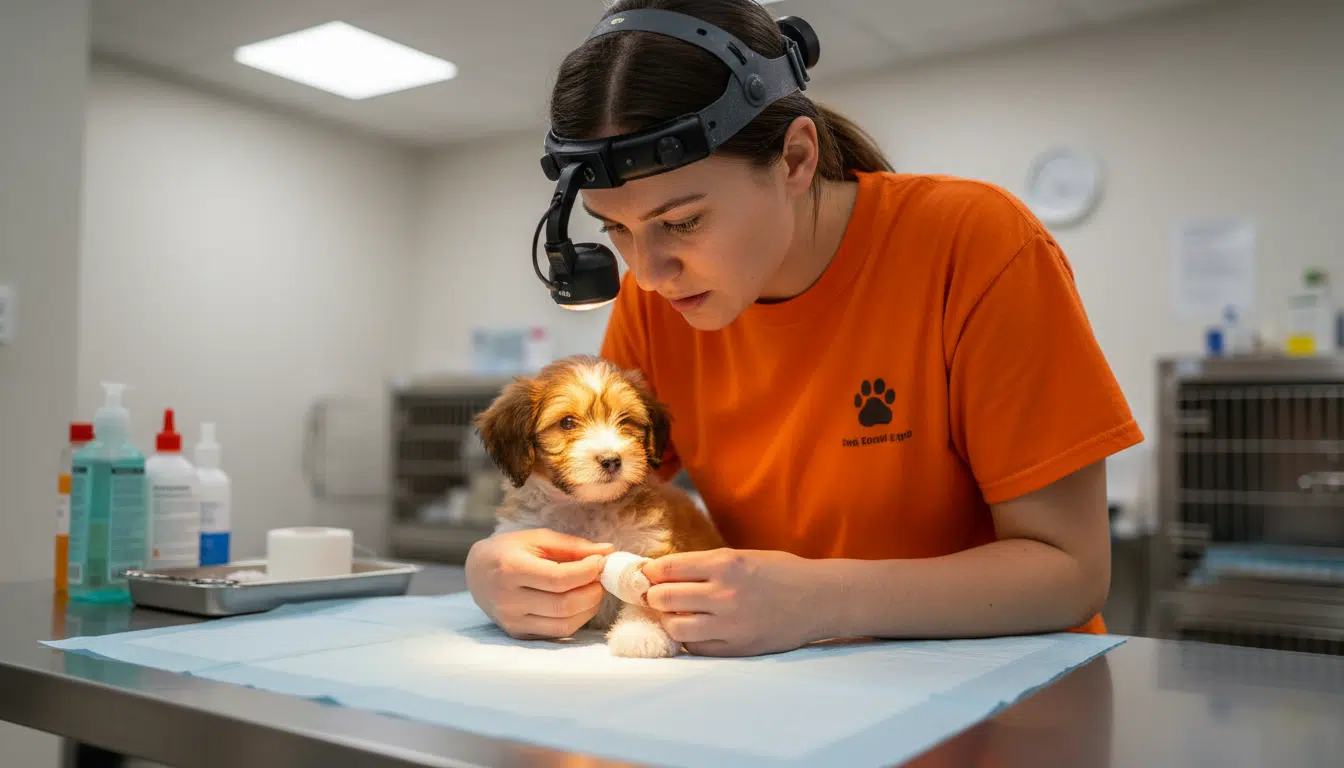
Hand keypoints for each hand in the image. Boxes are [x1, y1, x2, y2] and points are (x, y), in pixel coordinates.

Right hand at [465, 528, 613, 639]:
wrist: (477, 572)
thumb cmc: (509, 550)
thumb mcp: (537, 538)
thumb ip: (573, 546)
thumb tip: (608, 551)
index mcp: (511, 569)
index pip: (559, 579)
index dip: (587, 572)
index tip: (601, 562)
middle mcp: (509, 600)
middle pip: (564, 604)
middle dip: (593, 591)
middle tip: (601, 578)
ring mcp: (512, 621)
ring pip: (564, 623)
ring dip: (589, 607)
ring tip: (593, 589)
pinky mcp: (518, 634)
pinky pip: (557, 633)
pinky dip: (577, 619)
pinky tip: (580, 603)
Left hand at [643, 548, 824, 656]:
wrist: (818, 600)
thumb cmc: (780, 572)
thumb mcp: (742, 556)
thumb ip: (705, 565)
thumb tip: (663, 572)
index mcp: (725, 564)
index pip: (667, 568)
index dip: (650, 572)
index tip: (646, 575)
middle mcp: (724, 594)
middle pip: (663, 598)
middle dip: (654, 595)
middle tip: (656, 595)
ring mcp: (730, 624)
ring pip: (674, 627)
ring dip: (669, 620)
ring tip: (676, 614)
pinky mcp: (737, 648)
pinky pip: (696, 648)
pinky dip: (690, 639)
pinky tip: (697, 630)